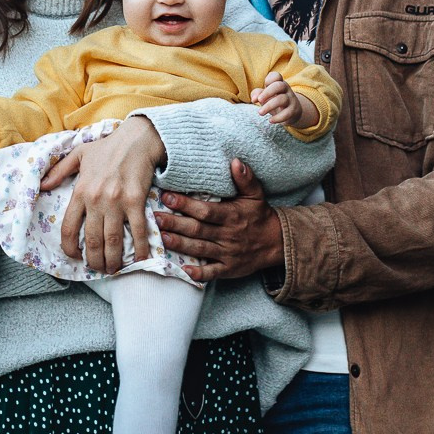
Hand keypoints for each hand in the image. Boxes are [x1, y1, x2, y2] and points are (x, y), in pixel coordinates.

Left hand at [51, 117, 165, 273]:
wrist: (136, 139)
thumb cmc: (107, 147)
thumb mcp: (79, 154)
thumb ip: (59, 171)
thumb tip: (42, 185)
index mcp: (81, 191)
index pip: (69, 227)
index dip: (70, 247)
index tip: (75, 256)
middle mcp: (96, 199)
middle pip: (92, 240)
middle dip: (94, 261)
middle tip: (98, 269)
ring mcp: (117, 202)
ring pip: (112, 240)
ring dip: (113, 260)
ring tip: (113, 269)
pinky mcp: (136, 202)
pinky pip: (138, 231)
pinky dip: (139, 249)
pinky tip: (139, 259)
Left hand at [155, 159, 284, 282]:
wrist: (277, 242)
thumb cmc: (260, 215)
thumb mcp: (256, 194)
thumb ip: (245, 179)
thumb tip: (235, 161)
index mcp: (232, 215)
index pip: (205, 210)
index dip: (185, 204)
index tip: (167, 196)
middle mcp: (228, 235)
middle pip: (198, 230)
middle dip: (176, 224)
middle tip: (156, 218)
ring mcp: (228, 253)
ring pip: (201, 249)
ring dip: (180, 245)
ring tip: (162, 238)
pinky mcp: (229, 269)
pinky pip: (212, 272)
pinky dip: (198, 273)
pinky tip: (184, 269)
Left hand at [252, 72, 315, 127]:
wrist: (291, 113)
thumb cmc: (274, 101)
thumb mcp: (265, 96)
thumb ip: (257, 94)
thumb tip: (254, 99)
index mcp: (279, 83)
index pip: (276, 76)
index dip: (269, 79)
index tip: (264, 86)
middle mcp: (286, 90)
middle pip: (279, 86)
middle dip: (267, 92)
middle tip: (259, 100)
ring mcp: (291, 100)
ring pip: (282, 99)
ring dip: (269, 106)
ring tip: (260, 113)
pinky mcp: (293, 111)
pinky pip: (287, 113)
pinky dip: (278, 117)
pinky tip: (270, 120)